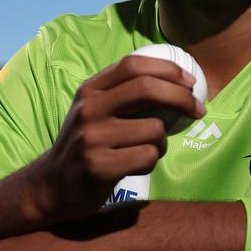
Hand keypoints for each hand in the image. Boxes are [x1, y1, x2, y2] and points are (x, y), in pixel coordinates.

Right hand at [24, 55, 204, 224]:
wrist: (51, 185)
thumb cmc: (86, 144)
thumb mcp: (96, 110)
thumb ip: (125, 93)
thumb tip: (177, 82)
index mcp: (90, 89)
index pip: (134, 65)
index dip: (168, 69)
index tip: (190, 82)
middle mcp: (89, 109)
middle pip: (147, 88)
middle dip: (181, 97)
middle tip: (198, 110)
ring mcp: (92, 138)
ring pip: (154, 129)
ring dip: (163, 142)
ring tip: (149, 149)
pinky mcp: (98, 166)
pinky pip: (147, 157)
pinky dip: (152, 161)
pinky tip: (136, 165)